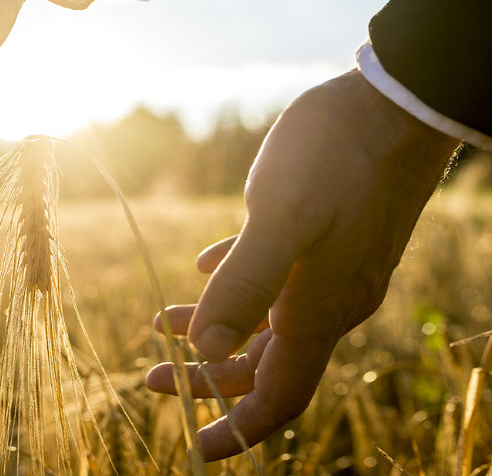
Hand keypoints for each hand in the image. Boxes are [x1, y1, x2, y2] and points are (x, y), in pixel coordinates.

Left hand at [145, 69, 457, 459]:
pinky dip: (235, 282)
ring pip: (266, 319)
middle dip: (206, 377)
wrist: (396, 104)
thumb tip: (205, 350)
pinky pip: (275, 276)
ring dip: (213, 325)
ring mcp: (332, 268)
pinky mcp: (328, 235)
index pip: (279, 394)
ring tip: (159, 320)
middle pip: (265, 363)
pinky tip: (205, 267)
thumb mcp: (282, 219)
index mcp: (318, 309)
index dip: (238, 427)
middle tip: (150, 375)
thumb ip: (244, 286)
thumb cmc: (337, 156)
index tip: (196, 445)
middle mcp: (329, 300)